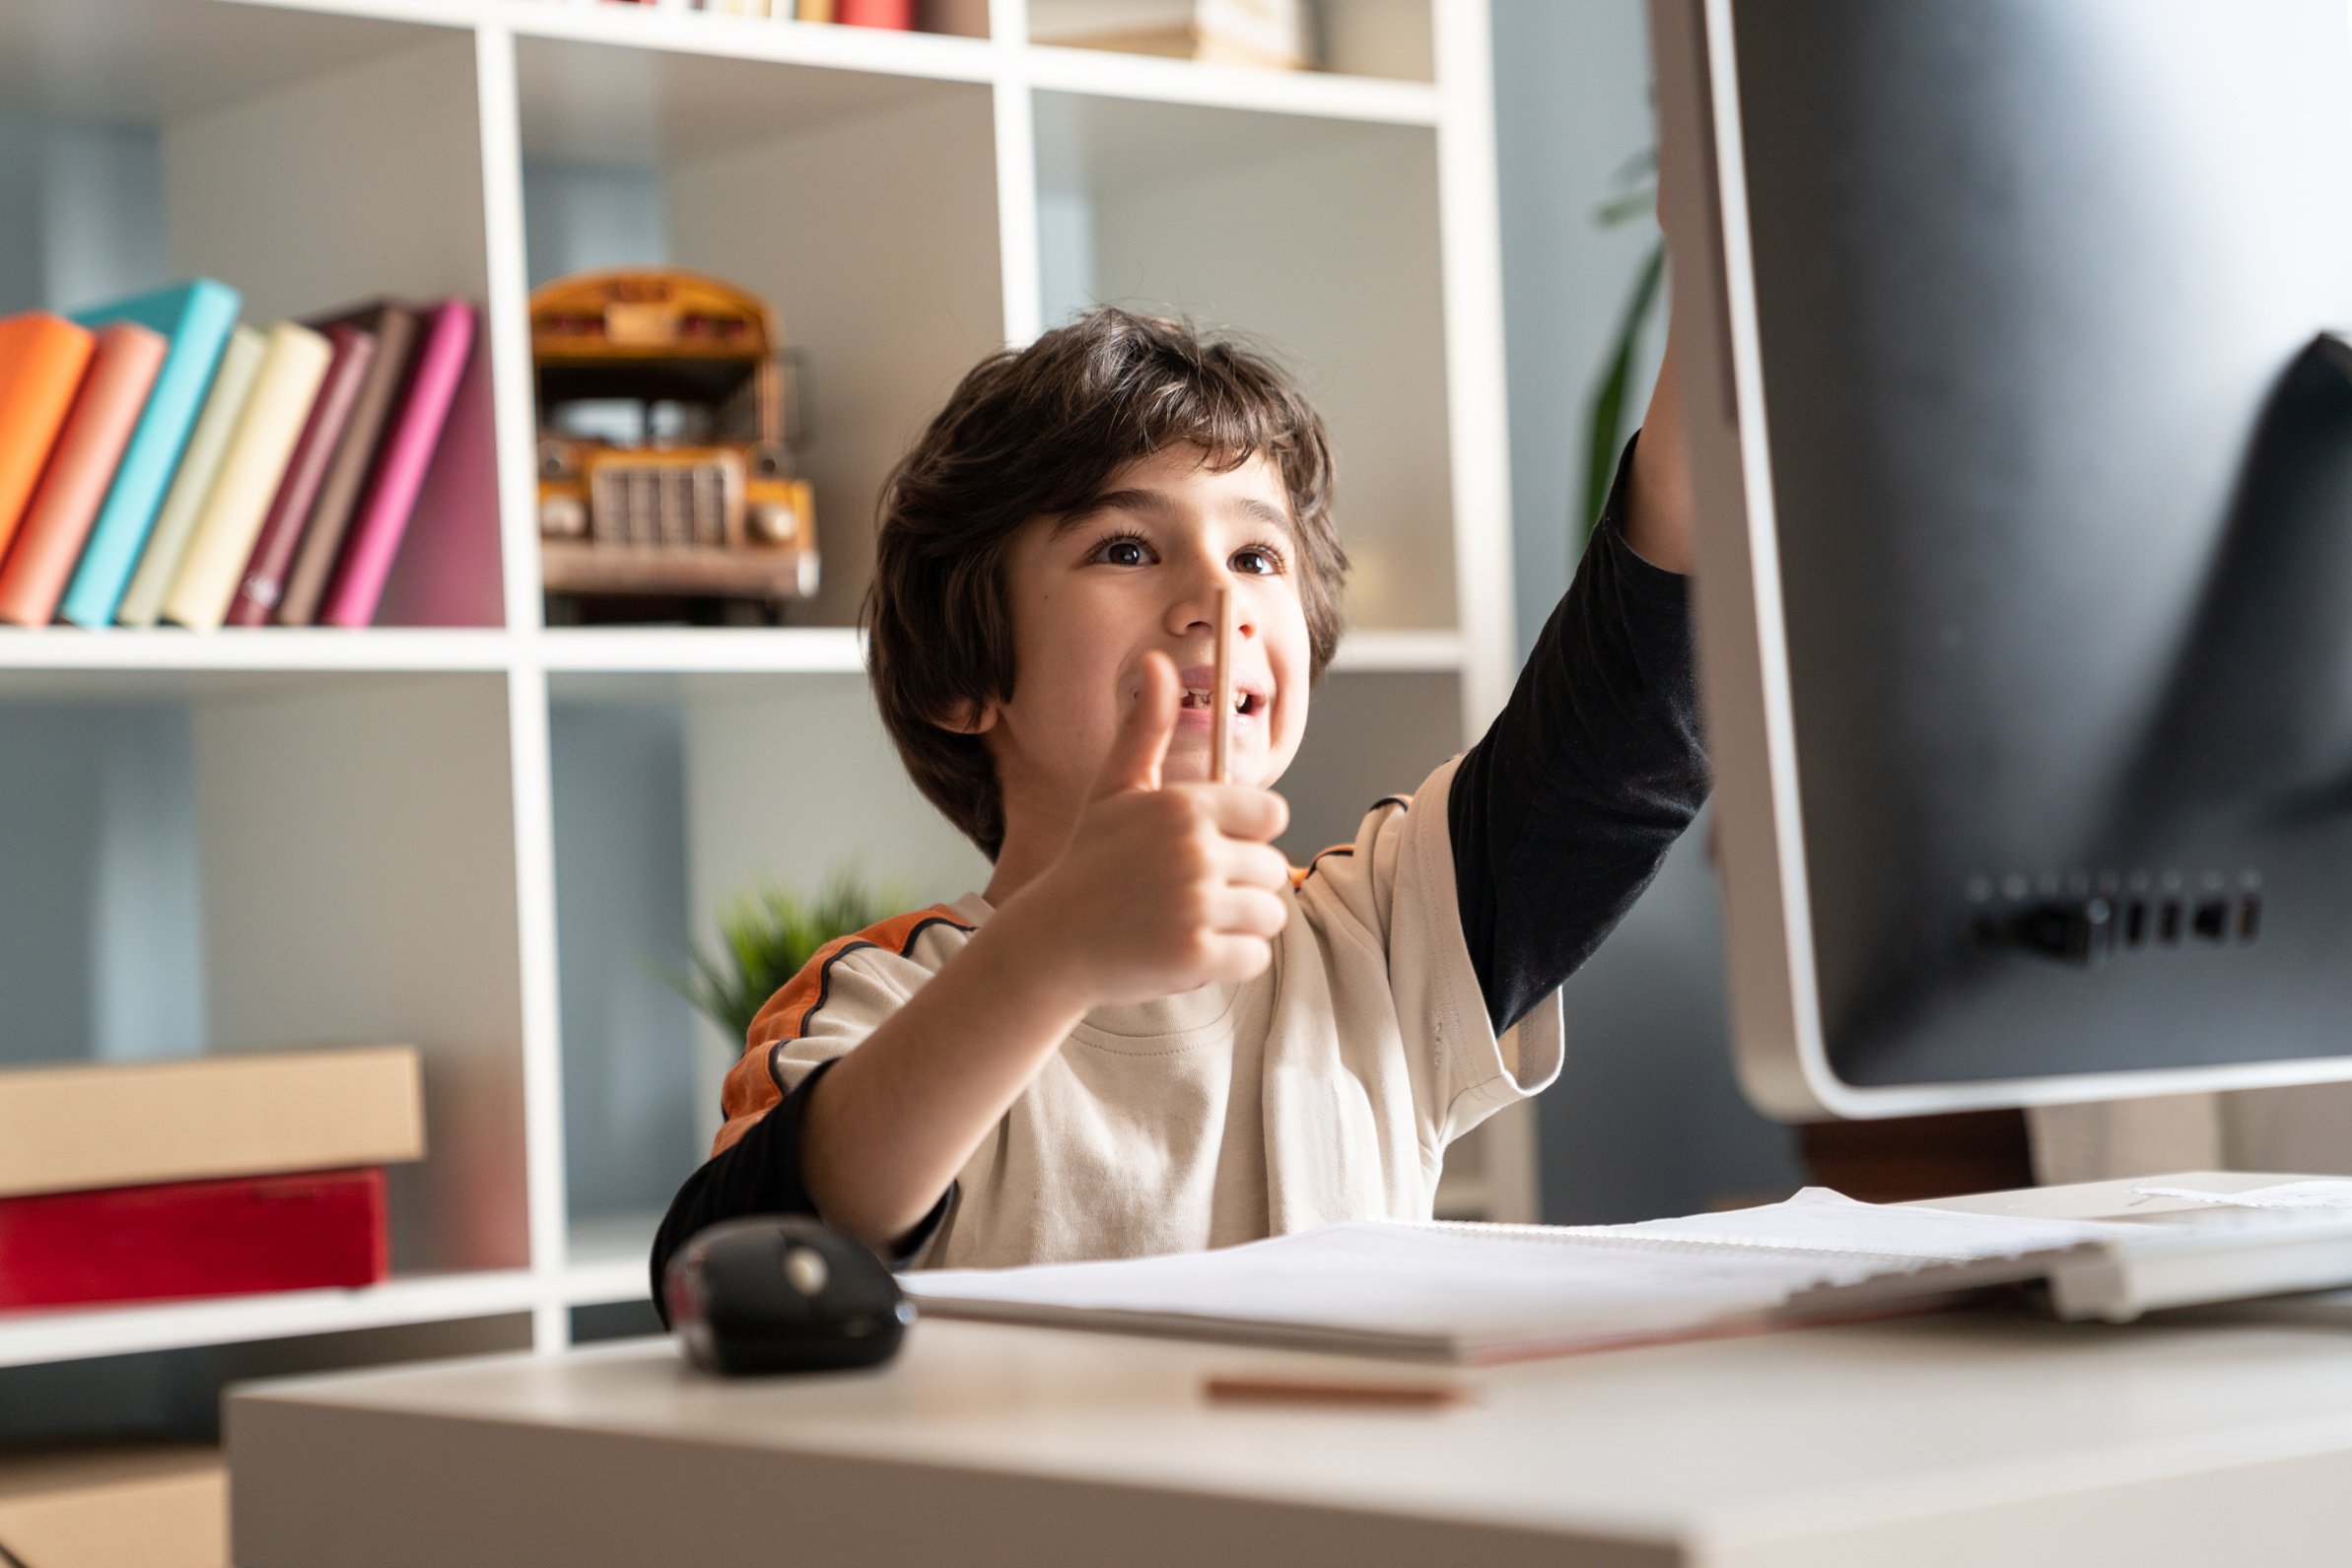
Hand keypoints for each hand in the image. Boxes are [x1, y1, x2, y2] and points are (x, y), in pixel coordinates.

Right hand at [1009, 653, 1291, 1006]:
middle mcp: (1195, 851)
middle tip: (1186, 895)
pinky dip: (1229, 962)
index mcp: (1184, 806)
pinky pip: (1254, 957)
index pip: (1272, 815)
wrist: (1051, 944)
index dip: (1247, 834)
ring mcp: (1197, 906)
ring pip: (1269, 915)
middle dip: (1239, 886)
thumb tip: (1159, 660)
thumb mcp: (1116, 789)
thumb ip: (1147, 727)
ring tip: (1186, 922)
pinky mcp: (1198, 956)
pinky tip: (1186, 952)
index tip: (1211, 848)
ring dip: (1237, 926)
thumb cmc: (1090, 862)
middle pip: (1273, 869)